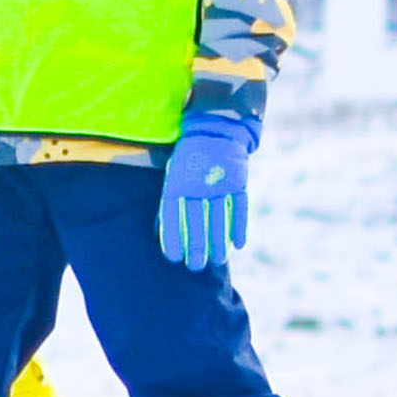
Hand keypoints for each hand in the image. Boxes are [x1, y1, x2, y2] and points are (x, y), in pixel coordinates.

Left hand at [156, 103, 257, 270]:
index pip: (171, 215)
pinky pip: (239, 207)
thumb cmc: (188, 159)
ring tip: (217, 260)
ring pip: (218, 217)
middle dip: (196, 246)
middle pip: (195, 221)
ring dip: (218, 241)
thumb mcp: (173, 174)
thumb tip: (157, 232)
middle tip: (195, 267)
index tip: (174, 259)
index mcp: (176, 181)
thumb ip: (170, 201)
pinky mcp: (238, 180)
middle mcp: (196, 184)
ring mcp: (218, 182)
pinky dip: (240, 225)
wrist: (214, 128)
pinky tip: (239, 244)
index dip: (173, 237)